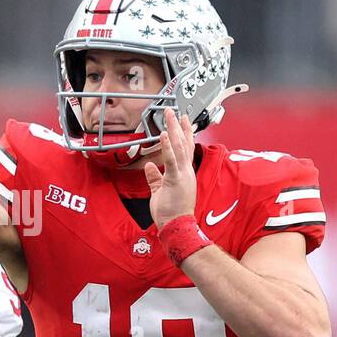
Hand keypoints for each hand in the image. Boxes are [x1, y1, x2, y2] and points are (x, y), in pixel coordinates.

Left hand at [144, 110, 196, 227]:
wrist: (177, 226)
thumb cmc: (171, 212)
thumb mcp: (160, 191)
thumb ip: (155, 178)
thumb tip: (150, 166)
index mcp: (184, 173)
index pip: (184, 149)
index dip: (183, 133)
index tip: (182, 120)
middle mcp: (186, 170)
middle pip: (183, 143)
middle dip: (178, 125)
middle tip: (173, 111)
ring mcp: (182, 174)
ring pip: (178, 147)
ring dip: (173, 129)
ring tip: (169, 115)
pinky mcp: (175, 179)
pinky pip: (171, 160)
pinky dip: (167, 146)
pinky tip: (164, 134)